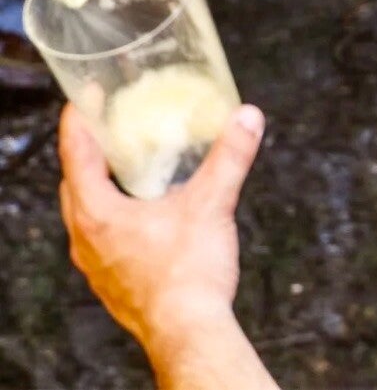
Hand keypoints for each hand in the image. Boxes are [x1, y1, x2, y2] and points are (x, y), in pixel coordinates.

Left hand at [58, 99, 264, 362]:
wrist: (189, 333)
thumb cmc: (189, 276)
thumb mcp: (213, 204)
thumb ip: (230, 156)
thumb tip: (248, 117)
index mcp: (98, 215)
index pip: (74, 155)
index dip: (78, 120)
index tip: (85, 96)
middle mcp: (86, 240)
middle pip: (75, 183)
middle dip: (89, 150)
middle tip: (109, 124)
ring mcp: (96, 264)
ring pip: (85, 212)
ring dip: (100, 184)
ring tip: (127, 164)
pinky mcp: (111, 281)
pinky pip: (100, 235)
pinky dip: (113, 212)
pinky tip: (143, 211)